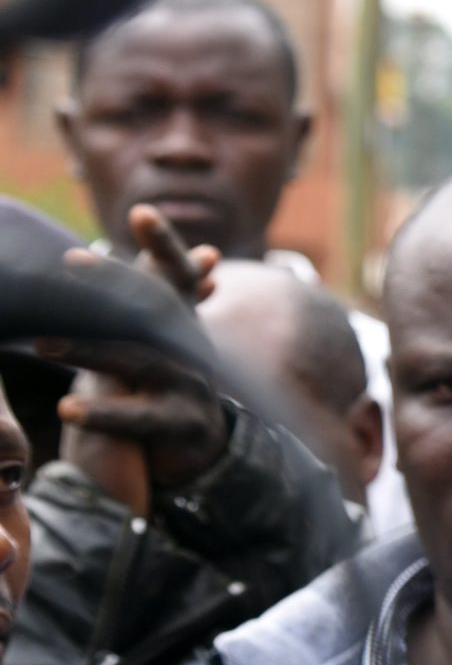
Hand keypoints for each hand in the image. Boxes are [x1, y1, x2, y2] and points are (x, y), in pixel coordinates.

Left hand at [49, 206, 227, 507]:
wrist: (196, 451)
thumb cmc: (155, 386)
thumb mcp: (144, 340)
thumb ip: (140, 300)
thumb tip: (136, 252)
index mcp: (179, 322)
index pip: (176, 273)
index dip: (162, 243)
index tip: (141, 213)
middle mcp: (192, 347)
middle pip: (158, 308)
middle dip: (116, 284)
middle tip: (66, 264)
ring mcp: (194, 386)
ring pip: (141, 362)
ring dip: (90, 351)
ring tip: (42, 344)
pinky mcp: (187, 427)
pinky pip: (142, 418)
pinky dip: (104, 413)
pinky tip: (67, 408)